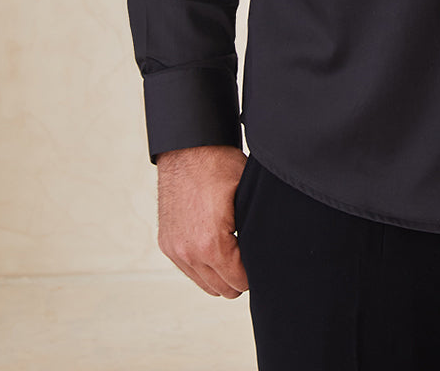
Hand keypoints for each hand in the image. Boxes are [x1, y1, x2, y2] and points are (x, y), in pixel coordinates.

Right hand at [156, 144, 248, 297]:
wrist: (187, 149)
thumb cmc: (219, 166)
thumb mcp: (247, 195)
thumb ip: (256, 228)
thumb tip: (272, 247)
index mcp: (210, 244)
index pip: (239, 282)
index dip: (255, 272)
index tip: (262, 257)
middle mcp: (188, 252)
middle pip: (223, 289)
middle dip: (239, 276)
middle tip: (250, 253)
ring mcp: (175, 250)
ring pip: (205, 283)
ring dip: (221, 273)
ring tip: (234, 248)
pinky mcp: (167, 244)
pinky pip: (189, 270)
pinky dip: (204, 264)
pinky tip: (216, 244)